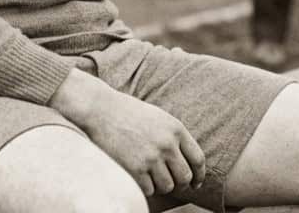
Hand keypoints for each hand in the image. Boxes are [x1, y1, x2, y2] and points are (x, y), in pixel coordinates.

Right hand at [49, 69, 205, 195]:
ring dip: (160, 185)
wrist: (100, 109)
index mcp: (176, 129)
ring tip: (149, 176)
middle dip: (180, 184)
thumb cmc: (128, 113)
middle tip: (170, 183)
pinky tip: (138, 177)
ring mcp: (151, 157)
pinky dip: (145, 187)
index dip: (199, 175)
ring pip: (167, 186)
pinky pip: (149, 189)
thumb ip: (174, 137)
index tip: (195, 183)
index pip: (198, 159)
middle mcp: (167, 144)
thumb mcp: (158, 118)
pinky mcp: (135, 169)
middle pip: (185, 177)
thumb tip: (188, 164)